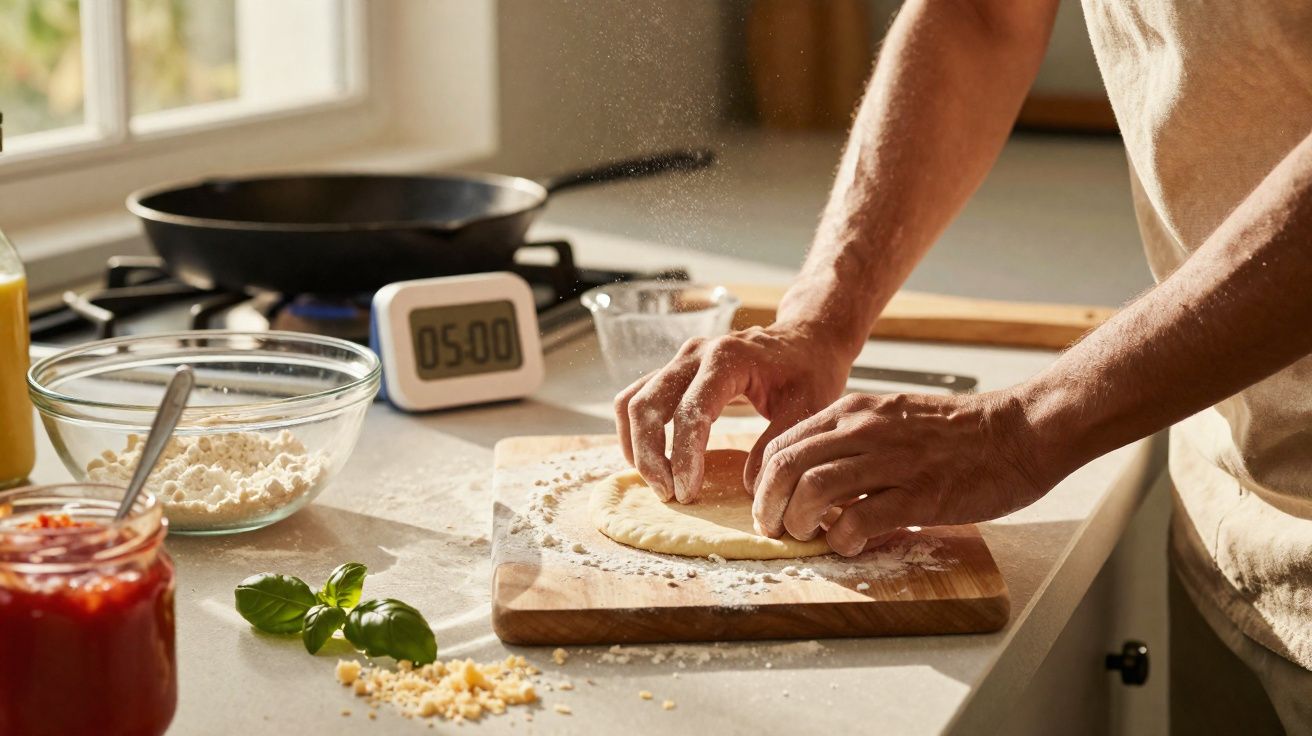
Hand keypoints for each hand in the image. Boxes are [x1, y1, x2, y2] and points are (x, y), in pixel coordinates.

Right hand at [614, 322, 852, 501]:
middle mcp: (695, 354)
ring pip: (632, 400)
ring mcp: (679, 360)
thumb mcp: (807, 407)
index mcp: (727, 358)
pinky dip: (633, 431)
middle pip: (647, 404)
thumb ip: (777, 444)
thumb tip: (748, 486)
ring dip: (635, 445)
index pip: (690, 411)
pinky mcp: (673, 371)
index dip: (684, 456)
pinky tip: (647, 461)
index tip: (688, 492)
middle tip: (668, 494)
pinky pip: (636, 397)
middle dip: (650, 455)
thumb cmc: (809, 372)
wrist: (805, 339)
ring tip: (657, 483)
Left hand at [752, 389, 1061, 555]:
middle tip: (775, 530)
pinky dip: (843, 540)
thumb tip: (816, 477)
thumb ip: (854, 440)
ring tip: (809, 538)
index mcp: (855, 412)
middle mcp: (864, 430)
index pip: (783, 443)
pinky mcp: (919, 494)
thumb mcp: (893, 418)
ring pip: (813, 490)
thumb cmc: (960, 433)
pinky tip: (851, 545)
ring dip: (799, 523)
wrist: (1019, 432)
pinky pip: (859, 520)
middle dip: (769, 506)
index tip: (767, 503)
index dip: (763, 481)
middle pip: (787, 467)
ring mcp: (891, 461)